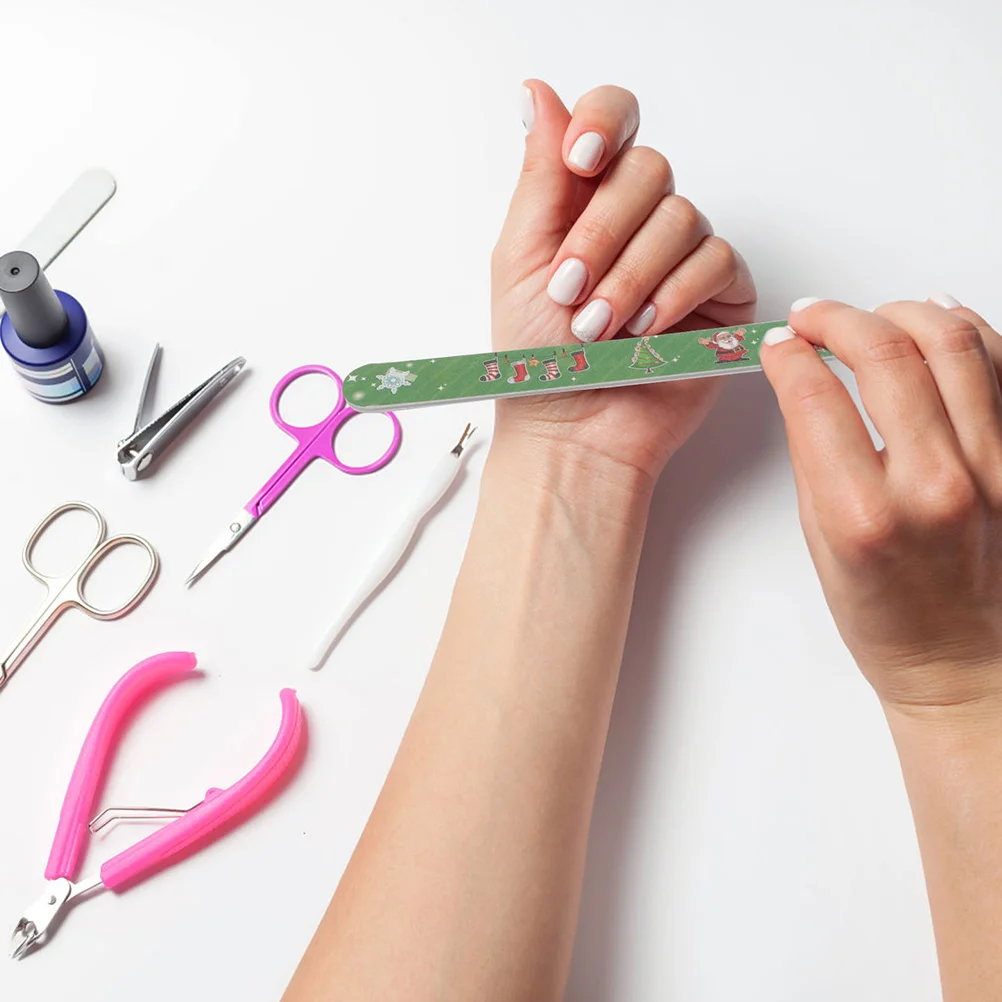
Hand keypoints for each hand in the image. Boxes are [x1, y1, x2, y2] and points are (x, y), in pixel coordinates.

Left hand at [490, 81, 756, 485]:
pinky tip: (644, 331)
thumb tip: (538, 92)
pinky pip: (717, 259)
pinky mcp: (719, 293)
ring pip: (680, 217)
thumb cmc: (536, 359)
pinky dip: (675, 293)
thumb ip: (539, 177)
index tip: (580, 160)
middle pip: (648, 169)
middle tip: (569, 290)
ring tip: (599, 329)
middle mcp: (636, 220)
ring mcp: (681, 255)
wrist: (571, 430)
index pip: (612, 120)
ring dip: (631, 276)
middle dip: (602, 233)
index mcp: (584, 201)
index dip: (602, 123)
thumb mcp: (520, 259)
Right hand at [761, 295, 1001, 711]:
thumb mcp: (819, 541)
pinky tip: (936, 321)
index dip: (790, 354)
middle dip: (839, 318)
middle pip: (887, 352)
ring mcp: (994, 469)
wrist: (966, 664)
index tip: (781, 345)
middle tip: (815, 317)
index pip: (816, 395)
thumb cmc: (890, 619)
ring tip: (875, 315)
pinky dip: (966, 329)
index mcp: (864, 516)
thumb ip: (814, 456)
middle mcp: (936, 485)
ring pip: (955, 342)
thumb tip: (806, 384)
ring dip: (904, 310)